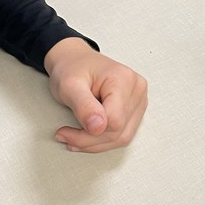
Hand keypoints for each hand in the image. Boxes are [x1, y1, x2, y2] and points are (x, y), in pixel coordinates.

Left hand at [44, 37, 147, 152]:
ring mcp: (138, 99)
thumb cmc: (72, 69)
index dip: (89, 133)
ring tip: (74, 137)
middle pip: (118, 131)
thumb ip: (84, 106)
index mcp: (123, 79)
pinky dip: (102, 139)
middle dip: (89, 140)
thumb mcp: (69, 85)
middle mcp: (136, 89)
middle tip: (66, 136)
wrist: (75, 61)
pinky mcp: (134, 109)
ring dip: (95, 143)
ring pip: (122, 137)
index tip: (66, 132)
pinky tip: (86, 135)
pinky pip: (122, 133)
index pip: (114, 121)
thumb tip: (98, 127)